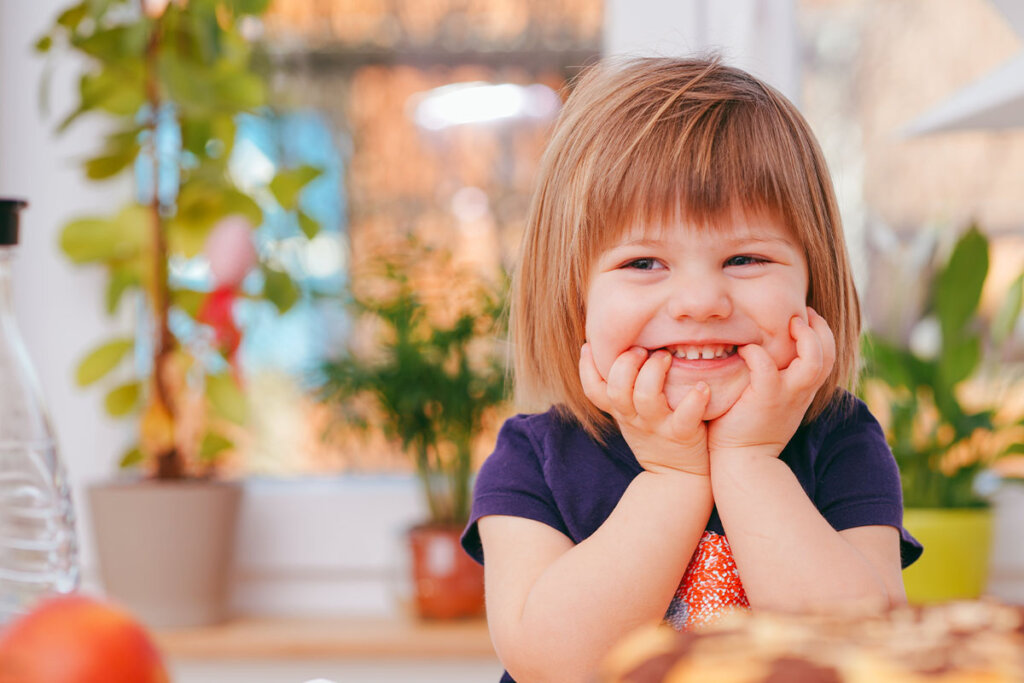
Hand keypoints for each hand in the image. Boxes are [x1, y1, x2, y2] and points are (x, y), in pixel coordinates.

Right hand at [580, 343, 710, 475]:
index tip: (590, 345)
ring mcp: (657, 426)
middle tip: (642, 349)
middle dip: (626, 363)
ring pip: (646, 397)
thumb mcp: (631, 416)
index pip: (593, 390)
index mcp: (621, 411)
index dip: (586, 368)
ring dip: (654, 372)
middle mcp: (634, 418)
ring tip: (666, 357)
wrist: (677, 477)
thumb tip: (619, 350)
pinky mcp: (681, 435)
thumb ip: (624, 389)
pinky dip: (694, 399)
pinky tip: (702, 387)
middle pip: (616, 389)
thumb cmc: (656, 436)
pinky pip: (685, 417)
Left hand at [707, 307, 835, 459]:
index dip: (821, 334)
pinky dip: (757, 353)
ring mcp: (786, 396)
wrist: (743, 462)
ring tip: (789, 324)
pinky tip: (745, 350)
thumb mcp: (771, 402)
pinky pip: (766, 367)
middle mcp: (801, 392)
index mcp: (803, 391)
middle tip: (801, 314)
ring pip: (813, 361)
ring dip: (804, 337)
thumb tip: (764, 354)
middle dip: (820, 328)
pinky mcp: (765, 399)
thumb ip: (775, 380)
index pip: (827, 357)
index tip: (805, 318)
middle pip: (829, 354)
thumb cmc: (748, 429)